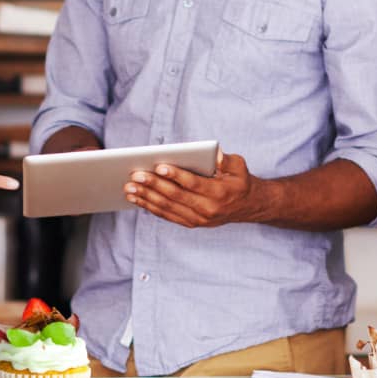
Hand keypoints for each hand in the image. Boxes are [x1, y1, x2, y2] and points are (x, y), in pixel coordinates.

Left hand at [123, 150, 266, 228]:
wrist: (248, 206)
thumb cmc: (239, 180)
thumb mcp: (239, 166)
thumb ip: (227, 159)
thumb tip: (214, 154)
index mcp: (219, 193)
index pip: (193, 184)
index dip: (176, 175)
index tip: (158, 166)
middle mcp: (208, 209)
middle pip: (175, 196)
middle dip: (153, 185)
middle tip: (134, 175)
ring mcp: (199, 219)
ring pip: (168, 208)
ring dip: (146, 198)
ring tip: (129, 188)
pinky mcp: (192, 223)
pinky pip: (168, 216)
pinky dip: (150, 207)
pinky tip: (137, 198)